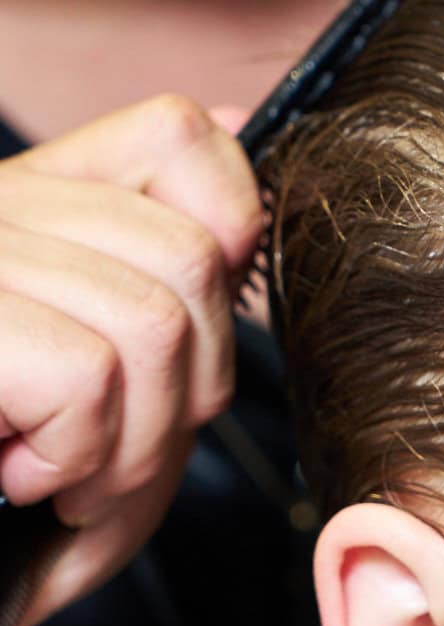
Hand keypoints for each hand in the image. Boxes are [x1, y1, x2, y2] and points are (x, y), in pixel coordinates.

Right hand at [0, 95, 262, 625]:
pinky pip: (82, 376)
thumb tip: (238, 121)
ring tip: (67, 479)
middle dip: (191, 394)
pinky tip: (17, 476)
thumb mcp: (119, 392)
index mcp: (31, 204)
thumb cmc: (6, 504)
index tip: (184, 348)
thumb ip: (180, 274)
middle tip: (117, 454)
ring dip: (132, 445)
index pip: (176, 134)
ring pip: (151, 323)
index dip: (227, 244)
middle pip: (190, 255)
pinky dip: (74, 455)